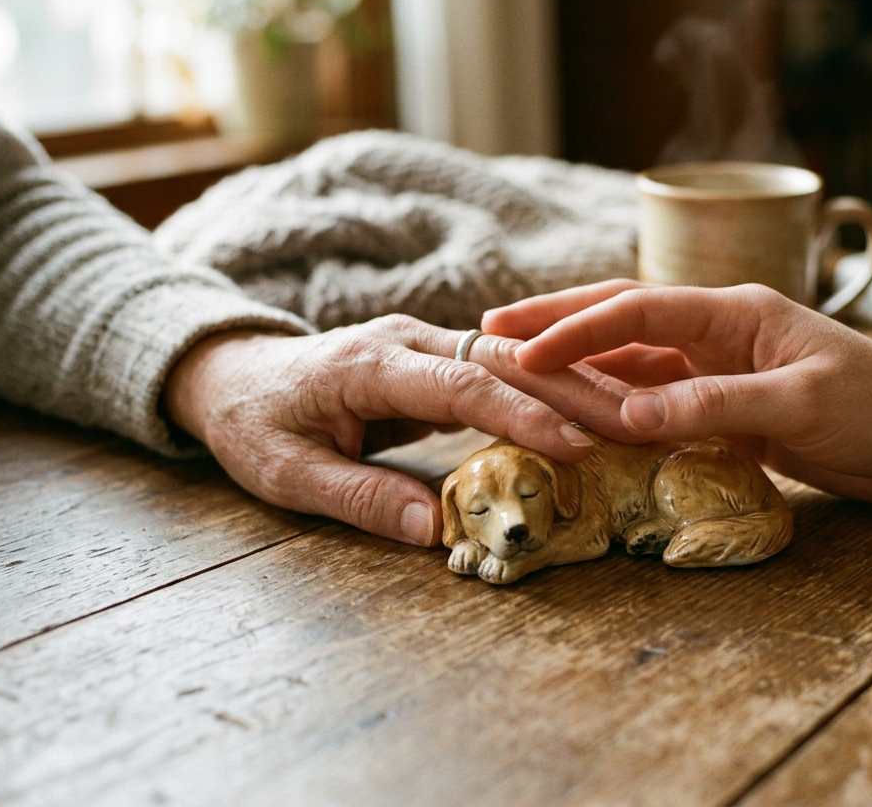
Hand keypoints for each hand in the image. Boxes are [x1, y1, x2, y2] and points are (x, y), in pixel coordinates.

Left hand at [163, 315, 634, 545]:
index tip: (576, 444)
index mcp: (370, 362)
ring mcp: (424, 343)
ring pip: (514, 358)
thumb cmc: (255, 426)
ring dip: (574, 384)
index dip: (522, 414)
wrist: (234, 376)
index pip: (462, 384)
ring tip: (635, 415)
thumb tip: (433, 531)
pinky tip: (593, 412)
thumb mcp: (287, 473)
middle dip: (573, 388)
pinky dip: (550, 389)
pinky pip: (502, 371)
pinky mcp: (436, 358)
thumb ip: (357, 498)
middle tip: (637, 421)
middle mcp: (407, 340)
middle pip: (505, 358)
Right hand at [482, 280, 871, 504]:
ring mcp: (720, 371)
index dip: (573, 327)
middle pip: (622, 323)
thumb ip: (712, 406)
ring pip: (633, 366)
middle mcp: (718, 333)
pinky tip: (583, 426)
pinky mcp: (728, 410)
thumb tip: (626, 417)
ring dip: (579, 372)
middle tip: (490, 334)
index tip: (518, 347)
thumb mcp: (800, 404)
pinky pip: (658, 408)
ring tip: (519, 379)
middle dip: (556, 326)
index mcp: (736, 311)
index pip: (636, 308)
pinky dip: (617, 415)